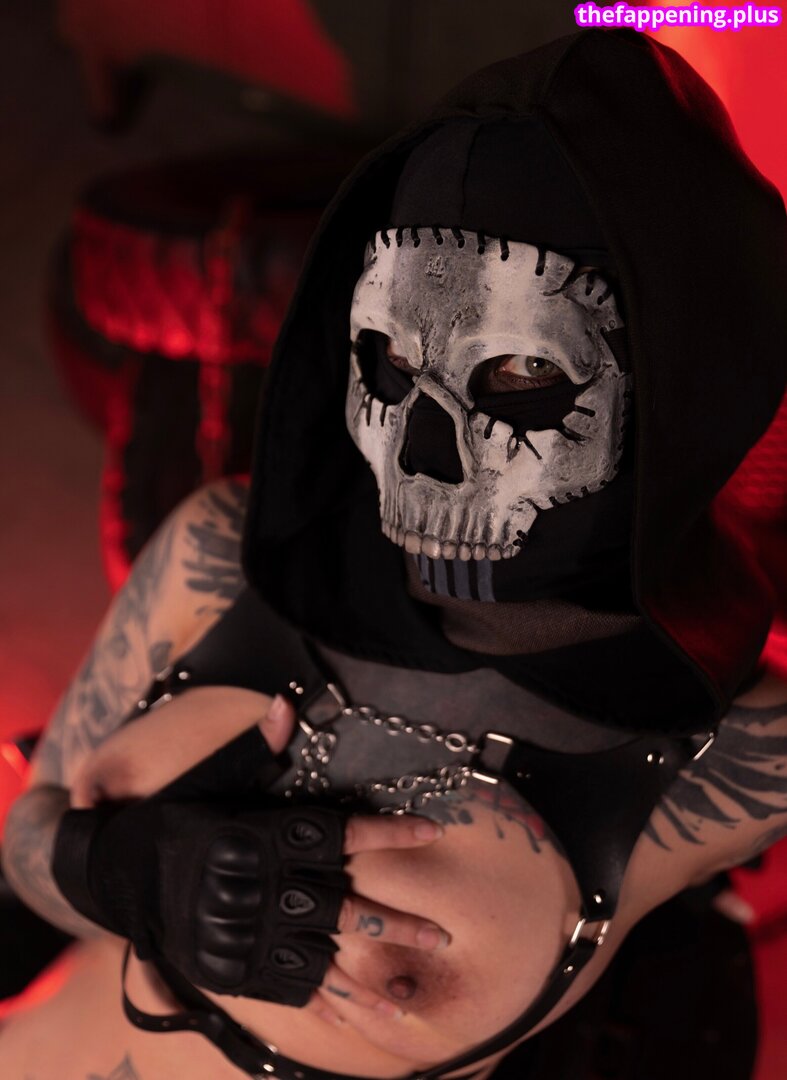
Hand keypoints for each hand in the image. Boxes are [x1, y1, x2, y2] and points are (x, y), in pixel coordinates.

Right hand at [58, 689, 449, 1015]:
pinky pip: (286, 987)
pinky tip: (358, 1012)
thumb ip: (257, 748)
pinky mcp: (228, 971)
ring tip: (411, 987)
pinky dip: (324, 999)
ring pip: (320, 955)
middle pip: (338, 907)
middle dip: (394, 921)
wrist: (115, 875)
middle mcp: (248, 890)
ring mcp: (239, 936)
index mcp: (251, 838)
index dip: (386, 833)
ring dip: (370, 973)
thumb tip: (289, 704)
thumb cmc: (177, 817)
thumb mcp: (214, 777)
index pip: (334, 833)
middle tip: (443, 932)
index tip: (432, 832)